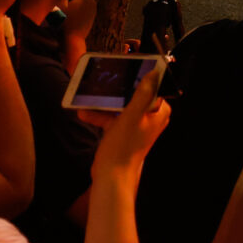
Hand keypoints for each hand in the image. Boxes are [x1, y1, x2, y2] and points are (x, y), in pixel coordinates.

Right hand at [61, 0, 99, 48]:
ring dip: (74, 2)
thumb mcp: (58, 6)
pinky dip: (76, 9)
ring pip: (82, 1)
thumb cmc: (64, 23)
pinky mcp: (90, 19)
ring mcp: (92, 11)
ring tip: (63, 4)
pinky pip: (82, 9)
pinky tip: (68, 13)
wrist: (72, 42)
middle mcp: (92, 2)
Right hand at [89, 59, 171, 183]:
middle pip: (134, 95)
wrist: (110, 176)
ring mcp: (136, 126)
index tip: (127, 66)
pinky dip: (100, 116)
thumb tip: (153, 74)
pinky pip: (112, 119)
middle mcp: (150, 118)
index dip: (140, 76)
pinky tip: (84, 113)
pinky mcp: (123, 133)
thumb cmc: (123, 146)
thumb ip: (142, 95)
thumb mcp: (131, 116)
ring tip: (88, 97)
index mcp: (158, 112)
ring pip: (121, 107)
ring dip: (104, 103)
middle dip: (118, 90)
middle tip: (105, 78)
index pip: (152, 87)